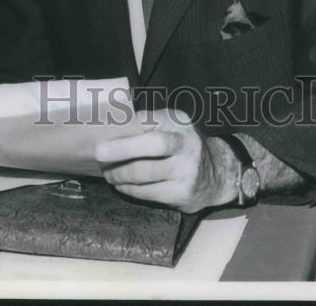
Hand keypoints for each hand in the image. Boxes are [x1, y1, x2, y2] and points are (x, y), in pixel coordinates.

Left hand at [94, 108, 236, 212]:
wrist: (216, 174)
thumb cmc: (182, 145)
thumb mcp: (172, 125)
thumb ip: (149, 122)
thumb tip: (114, 123)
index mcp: (180, 123)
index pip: (152, 120)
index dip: (129, 125)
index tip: (106, 130)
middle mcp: (186, 145)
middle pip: (153, 145)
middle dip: (122, 149)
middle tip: (98, 153)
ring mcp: (186, 171)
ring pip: (146, 173)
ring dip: (120, 173)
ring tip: (108, 172)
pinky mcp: (181, 195)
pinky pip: (148, 193)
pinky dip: (129, 189)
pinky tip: (121, 184)